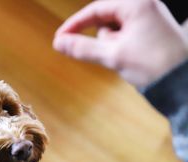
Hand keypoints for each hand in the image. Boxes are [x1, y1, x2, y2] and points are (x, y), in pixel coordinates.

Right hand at [54, 0, 187, 87]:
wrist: (182, 81)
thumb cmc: (155, 65)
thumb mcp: (113, 56)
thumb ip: (83, 48)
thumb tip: (59, 43)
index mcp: (136, 4)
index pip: (94, 9)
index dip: (74, 25)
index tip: (59, 38)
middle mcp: (142, 6)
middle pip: (104, 19)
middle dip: (99, 39)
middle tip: (102, 55)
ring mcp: (147, 17)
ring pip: (113, 30)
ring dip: (111, 45)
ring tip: (123, 59)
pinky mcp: (149, 30)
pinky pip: (124, 35)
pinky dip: (119, 46)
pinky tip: (129, 58)